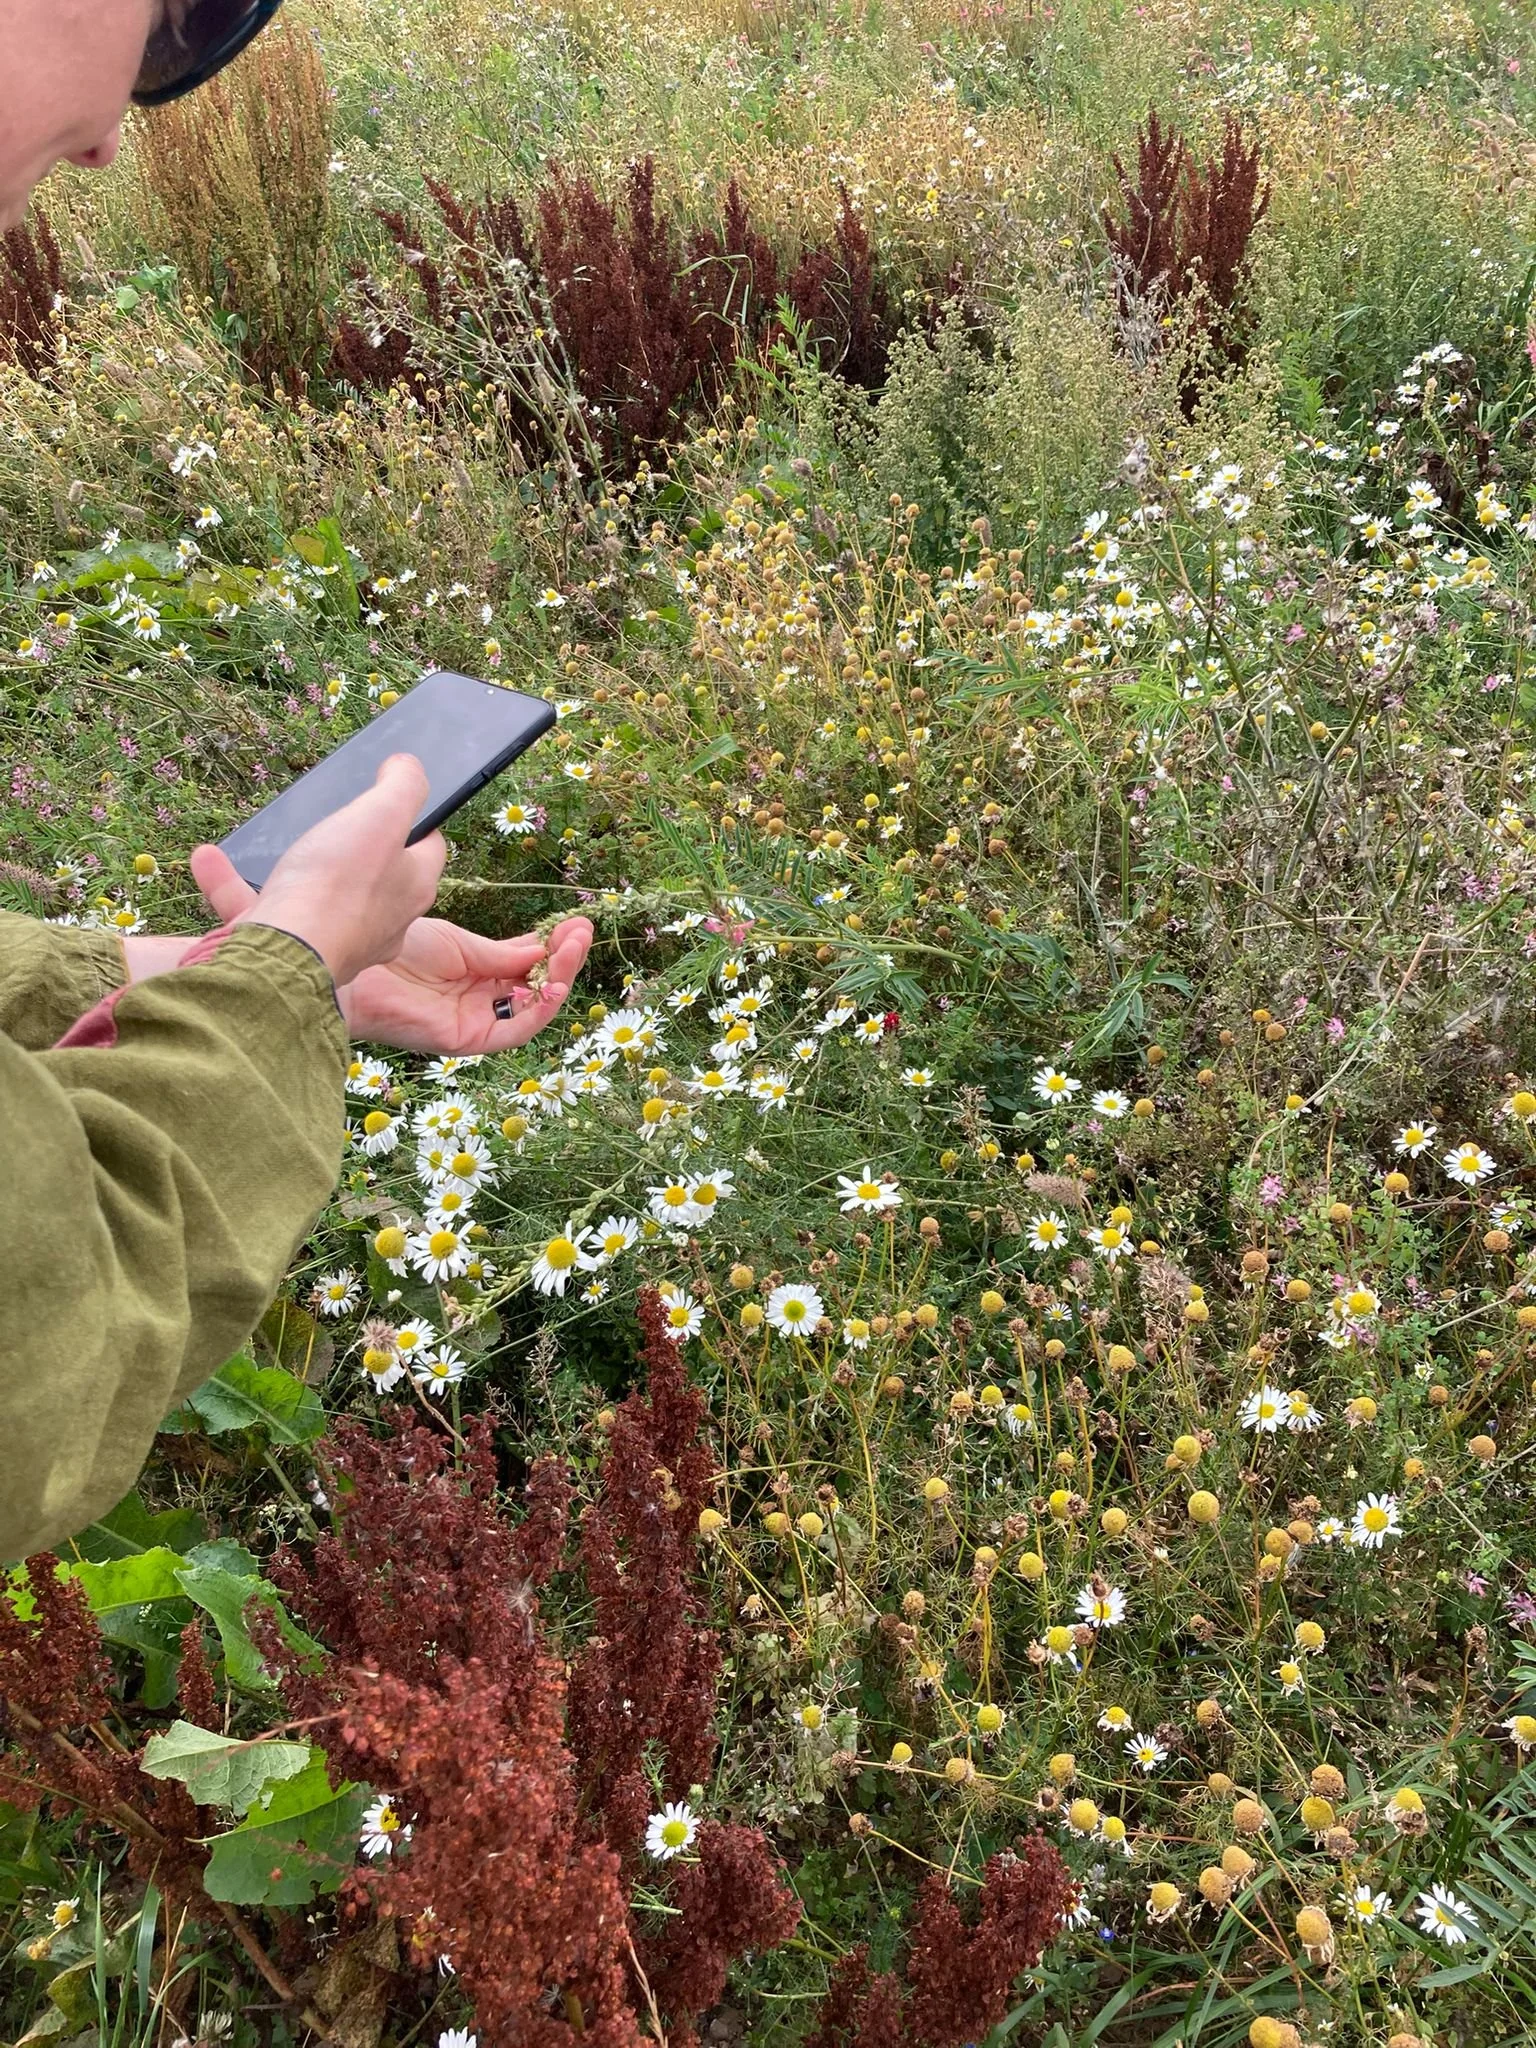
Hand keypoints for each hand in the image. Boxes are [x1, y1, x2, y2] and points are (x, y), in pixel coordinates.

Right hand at [190, 754, 445, 989]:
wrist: (285, 955)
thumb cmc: (338, 885)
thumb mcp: (382, 816)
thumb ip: (403, 786)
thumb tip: (409, 767)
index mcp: (412, 889)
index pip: (428, 848)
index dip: (414, 820)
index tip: (391, 799)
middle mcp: (384, 921)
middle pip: (378, 874)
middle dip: (356, 846)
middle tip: (334, 820)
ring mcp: (339, 939)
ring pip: (319, 894)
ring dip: (293, 863)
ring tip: (272, 839)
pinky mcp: (293, 950)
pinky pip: (261, 908)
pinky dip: (233, 884)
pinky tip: (207, 859)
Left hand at [336, 912, 593, 1052]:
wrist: (354, 969)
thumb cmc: (396, 951)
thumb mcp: (460, 944)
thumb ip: (502, 953)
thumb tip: (544, 950)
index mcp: (474, 972)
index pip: (524, 963)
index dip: (551, 946)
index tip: (574, 923)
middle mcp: (478, 1000)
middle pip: (533, 986)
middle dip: (562, 958)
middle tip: (582, 931)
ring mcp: (474, 1022)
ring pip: (531, 1009)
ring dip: (558, 979)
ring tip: (574, 946)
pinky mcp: (466, 1041)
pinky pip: (514, 1032)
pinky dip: (538, 1010)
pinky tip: (552, 982)